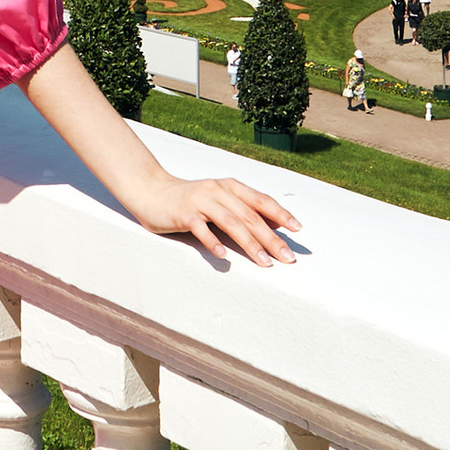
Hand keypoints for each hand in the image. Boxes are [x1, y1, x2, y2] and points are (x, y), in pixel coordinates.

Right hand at [124, 160, 295, 265]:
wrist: (152, 192)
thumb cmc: (191, 201)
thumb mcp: (220, 200)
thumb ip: (244, 210)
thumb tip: (276, 226)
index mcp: (230, 186)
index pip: (261, 200)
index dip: (280, 214)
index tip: (297, 230)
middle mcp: (218, 191)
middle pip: (250, 216)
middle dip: (271, 238)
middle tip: (287, 257)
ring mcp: (200, 201)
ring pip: (231, 222)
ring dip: (249, 244)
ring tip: (264, 263)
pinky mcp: (183, 213)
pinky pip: (201, 228)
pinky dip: (213, 242)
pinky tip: (223, 257)